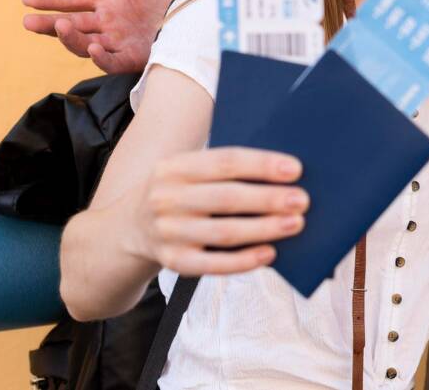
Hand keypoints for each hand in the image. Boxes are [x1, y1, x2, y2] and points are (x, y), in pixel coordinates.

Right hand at [22, 0, 189, 73]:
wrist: (203, 12)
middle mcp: (110, 22)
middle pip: (72, 25)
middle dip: (48, 24)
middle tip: (28, 21)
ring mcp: (120, 41)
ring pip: (85, 44)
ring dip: (70, 37)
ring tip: (60, 25)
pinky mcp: (134, 57)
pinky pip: (112, 62)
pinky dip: (101, 57)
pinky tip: (94, 48)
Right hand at [135, 147, 308, 275]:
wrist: (125, 229)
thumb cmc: (177, 193)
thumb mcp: (185, 172)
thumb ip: (222, 171)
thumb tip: (281, 175)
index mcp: (174, 167)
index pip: (224, 162)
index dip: (261, 165)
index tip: (296, 169)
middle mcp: (166, 198)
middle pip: (226, 198)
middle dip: (268, 199)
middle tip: (302, 200)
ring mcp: (167, 232)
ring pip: (223, 232)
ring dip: (264, 229)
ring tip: (295, 224)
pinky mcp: (172, 262)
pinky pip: (213, 265)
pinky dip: (244, 261)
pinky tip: (270, 254)